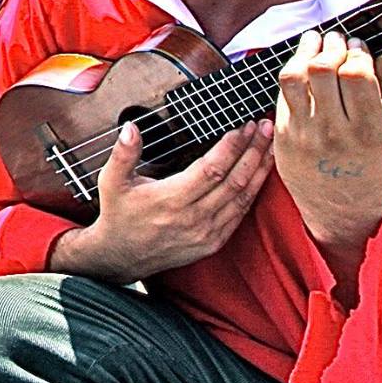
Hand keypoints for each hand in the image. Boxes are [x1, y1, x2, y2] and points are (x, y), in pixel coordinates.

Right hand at [57, 119, 272, 281]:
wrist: (121, 256)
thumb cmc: (119, 214)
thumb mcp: (111, 181)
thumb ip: (123, 153)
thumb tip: (131, 128)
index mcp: (170, 200)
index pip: (212, 169)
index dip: (231, 147)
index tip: (243, 127)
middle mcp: (193, 218)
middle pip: (234, 181)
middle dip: (254, 151)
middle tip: (265, 127)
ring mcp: (206, 233)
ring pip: (243, 198)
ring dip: (260, 170)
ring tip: (270, 146)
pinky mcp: (213, 242)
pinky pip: (240, 215)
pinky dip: (254, 193)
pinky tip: (260, 175)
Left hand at [273, 30, 381, 258]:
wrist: (340, 210)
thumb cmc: (369, 167)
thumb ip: (380, 90)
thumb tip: (372, 50)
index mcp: (368, 130)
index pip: (355, 73)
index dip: (355, 51)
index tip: (356, 45)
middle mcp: (334, 131)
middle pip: (322, 69)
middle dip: (329, 45)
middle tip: (334, 39)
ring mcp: (304, 134)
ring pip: (294, 76)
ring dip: (303, 51)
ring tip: (314, 42)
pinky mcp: (283, 137)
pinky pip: (282, 94)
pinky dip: (292, 74)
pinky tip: (301, 67)